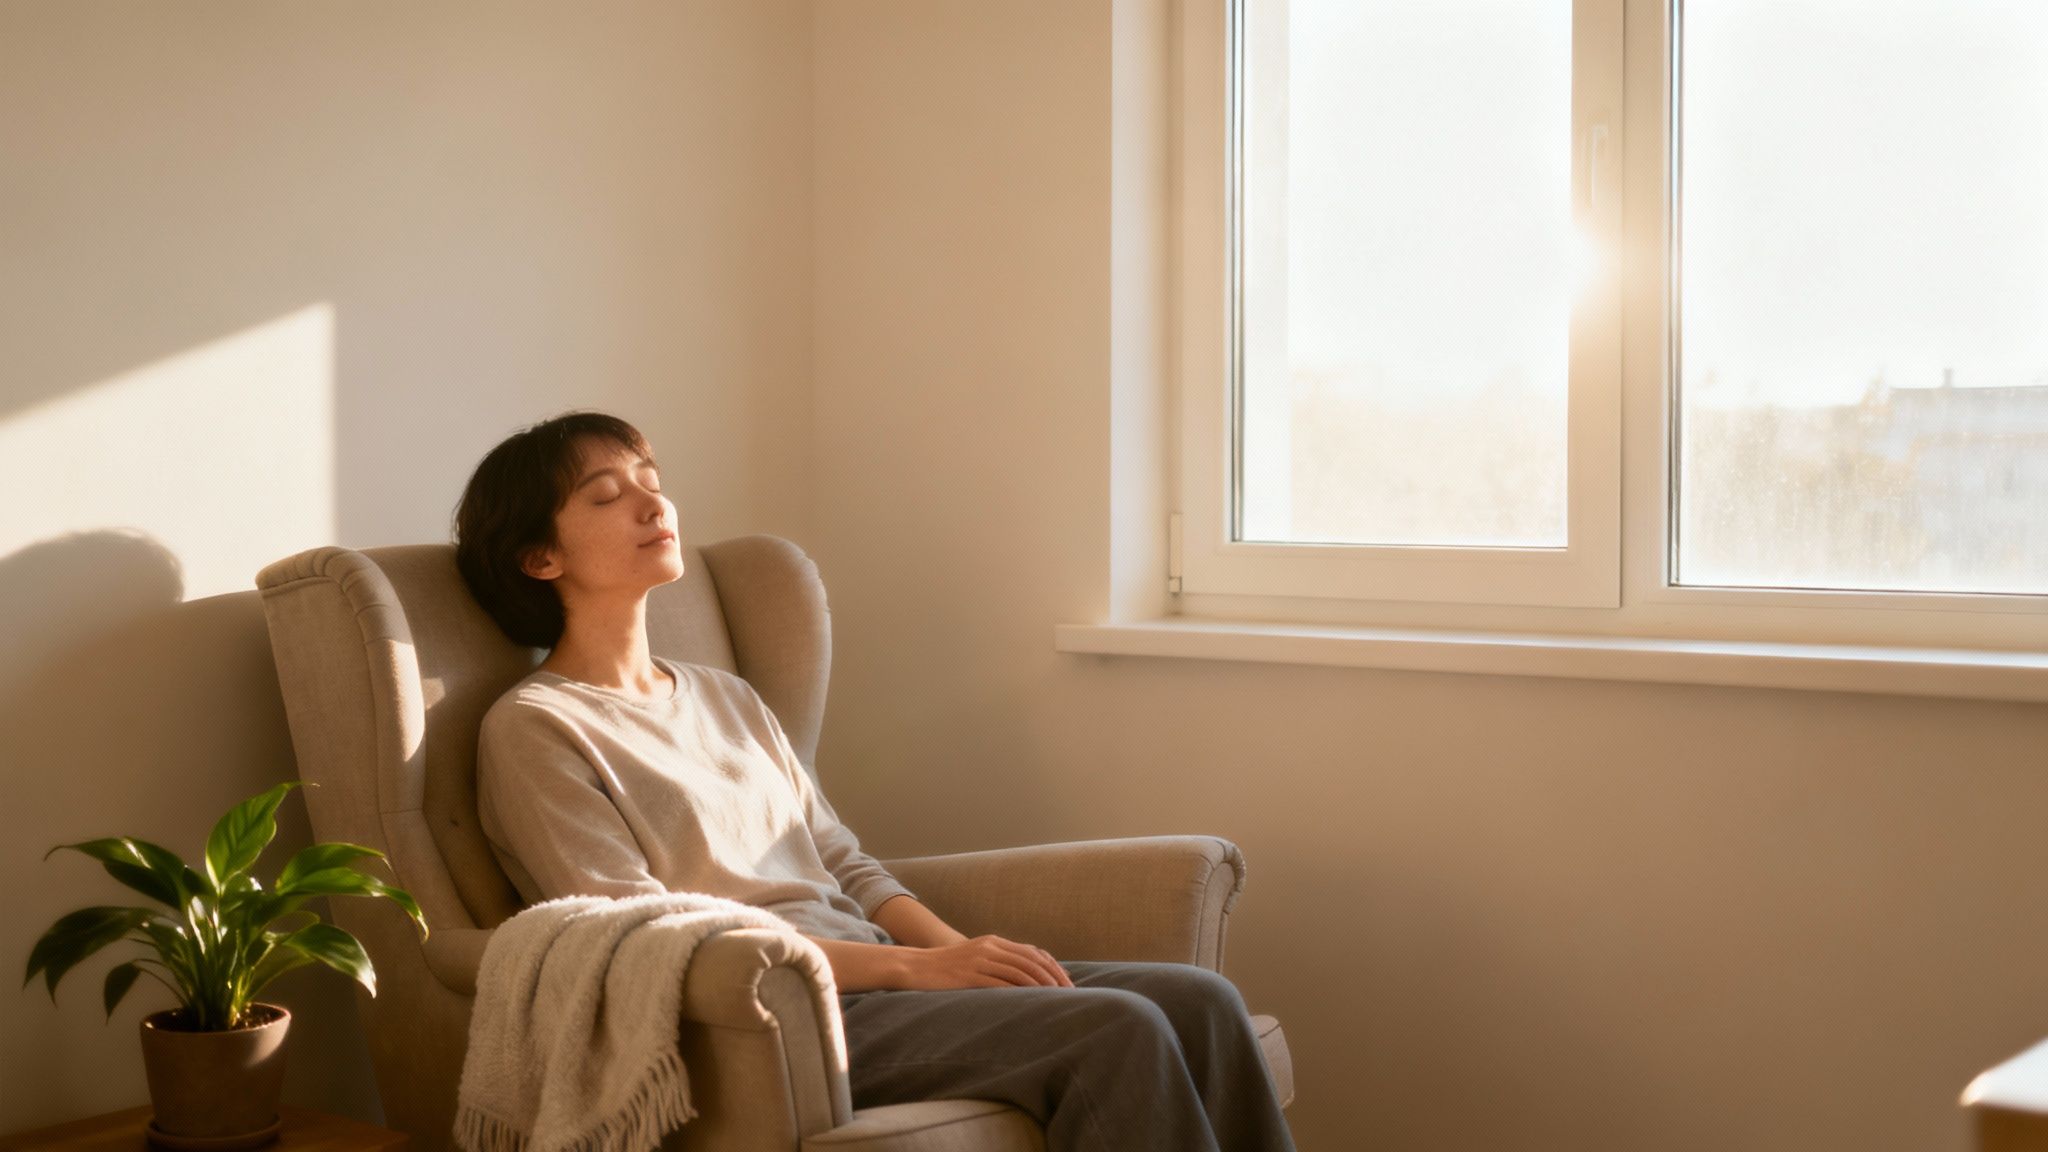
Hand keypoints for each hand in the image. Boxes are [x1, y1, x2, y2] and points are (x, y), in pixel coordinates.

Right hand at [902, 934, 1074, 989]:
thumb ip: (998, 965)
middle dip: (1053, 977)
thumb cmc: (946, 969)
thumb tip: (1024, 982)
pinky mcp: (969, 974)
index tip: (1068, 983)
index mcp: (994, 942)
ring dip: (1041, 985)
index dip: (1053, 968)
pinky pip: (999, 982)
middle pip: (1031, 961)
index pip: (1033, 953)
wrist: (915, 966)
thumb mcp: (976, 960)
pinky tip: (1030, 1001)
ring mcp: (979, 960)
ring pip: (1019, 971)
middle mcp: (990, 947)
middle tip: (1070, 994)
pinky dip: (1019, 991)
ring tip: (1056, 999)